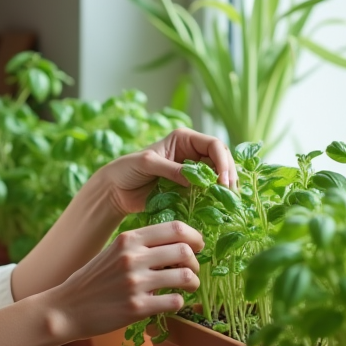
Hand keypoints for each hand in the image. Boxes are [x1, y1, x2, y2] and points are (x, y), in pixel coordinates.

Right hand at [46, 220, 203, 341]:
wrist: (66, 309)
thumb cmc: (92, 280)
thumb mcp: (112, 251)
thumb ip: (139, 245)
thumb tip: (174, 243)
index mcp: (128, 239)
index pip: (175, 228)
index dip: (194, 236)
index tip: (197, 246)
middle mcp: (132, 258)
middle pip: (185, 251)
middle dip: (195, 262)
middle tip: (191, 270)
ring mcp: (135, 283)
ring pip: (186, 277)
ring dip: (193, 283)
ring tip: (187, 287)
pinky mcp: (137, 308)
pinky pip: (175, 301)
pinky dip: (179, 302)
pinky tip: (171, 302)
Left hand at [94, 128, 236, 215]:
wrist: (116, 190)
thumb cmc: (127, 169)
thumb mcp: (148, 163)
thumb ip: (171, 169)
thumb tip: (194, 179)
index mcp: (184, 139)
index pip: (213, 145)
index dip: (222, 161)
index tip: (222, 180)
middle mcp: (191, 153)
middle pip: (221, 160)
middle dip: (228, 174)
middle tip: (230, 193)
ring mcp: (191, 171)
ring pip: (217, 176)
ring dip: (225, 187)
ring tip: (229, 201)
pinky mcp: (189, 188)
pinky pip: (207, 191)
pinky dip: (215, 197)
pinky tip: (219, 206)